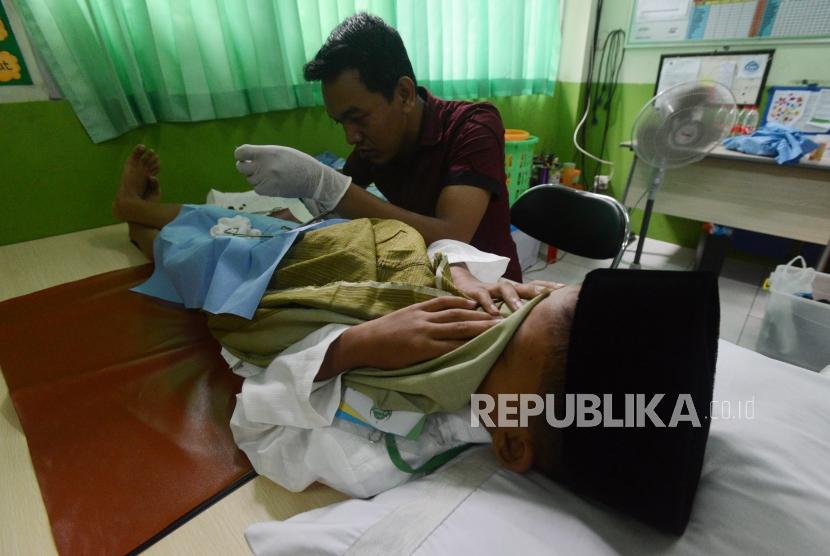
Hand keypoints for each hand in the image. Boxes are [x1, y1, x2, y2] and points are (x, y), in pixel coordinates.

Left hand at [234, 145, 350, 211]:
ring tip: (270, 175)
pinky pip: (256, 188)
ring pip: (250, 179)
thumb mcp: (280, 151)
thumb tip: (245, 157)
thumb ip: (262, 153)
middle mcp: (264, 166)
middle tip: (255, 166)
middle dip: (245, 166)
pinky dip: (261, 186)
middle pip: (241, 167)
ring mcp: (265, 180)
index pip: (240, 152)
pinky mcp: (268, 191)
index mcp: (266, 153)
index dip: (240, 154)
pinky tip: (272, 183)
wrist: (312, 179)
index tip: (245, 156)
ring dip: (256, 177)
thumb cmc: (297, 162)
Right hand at [318, 296, 499, 377]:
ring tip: (496, 329)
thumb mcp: (398, 318)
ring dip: (479, 328)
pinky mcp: (422, 348)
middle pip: (457, 314)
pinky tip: (476, 346)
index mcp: (417, 308)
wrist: (362, 342)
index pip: (444, 302)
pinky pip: (448, 347)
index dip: (463, 303)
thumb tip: (428, 320)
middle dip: (480, 316)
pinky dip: (464, 346)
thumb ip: (414, 316)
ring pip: (458, 328)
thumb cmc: (378, 334)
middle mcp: (423, 317)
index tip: (478, 304)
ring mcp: (424, 333)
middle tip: (499, 317)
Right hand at [450, 264, 564, 315]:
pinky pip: (482, 297)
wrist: (458, 286)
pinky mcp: (474, 292)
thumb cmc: (485, 302)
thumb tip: (538, 327)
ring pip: (505, 289)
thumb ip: (516, 314)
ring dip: (513, 299)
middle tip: (549, 295)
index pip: (535, 286)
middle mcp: (505, 287)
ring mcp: (490, 288)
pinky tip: (492, 313)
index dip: (549, 286)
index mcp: (515, 291)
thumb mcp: (502, 307)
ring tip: (519, 309)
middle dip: (536, 290)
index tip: (565, 290)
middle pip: (524, 286)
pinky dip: (488, 305)